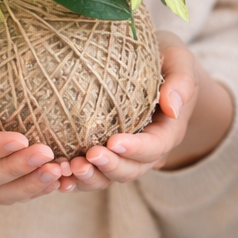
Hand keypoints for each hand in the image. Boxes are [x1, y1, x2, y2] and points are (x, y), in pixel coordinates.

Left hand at [65, 32, 232, 190]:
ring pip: (110, 177)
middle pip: (132, 169)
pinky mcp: (105, 152)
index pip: (155, 146)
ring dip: (90, 178)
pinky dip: (75, 179)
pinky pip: (92, 172)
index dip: (136, 149)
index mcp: (168, 130)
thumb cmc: (165, 58)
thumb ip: (181, 81)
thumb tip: (172, 106)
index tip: (114, 142)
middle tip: (87, 157)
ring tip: (68, 169)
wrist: (156, 64)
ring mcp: (125, 154)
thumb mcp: (179, 61)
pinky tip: (56, 177)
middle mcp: (147, 148)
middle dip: (110, 167)